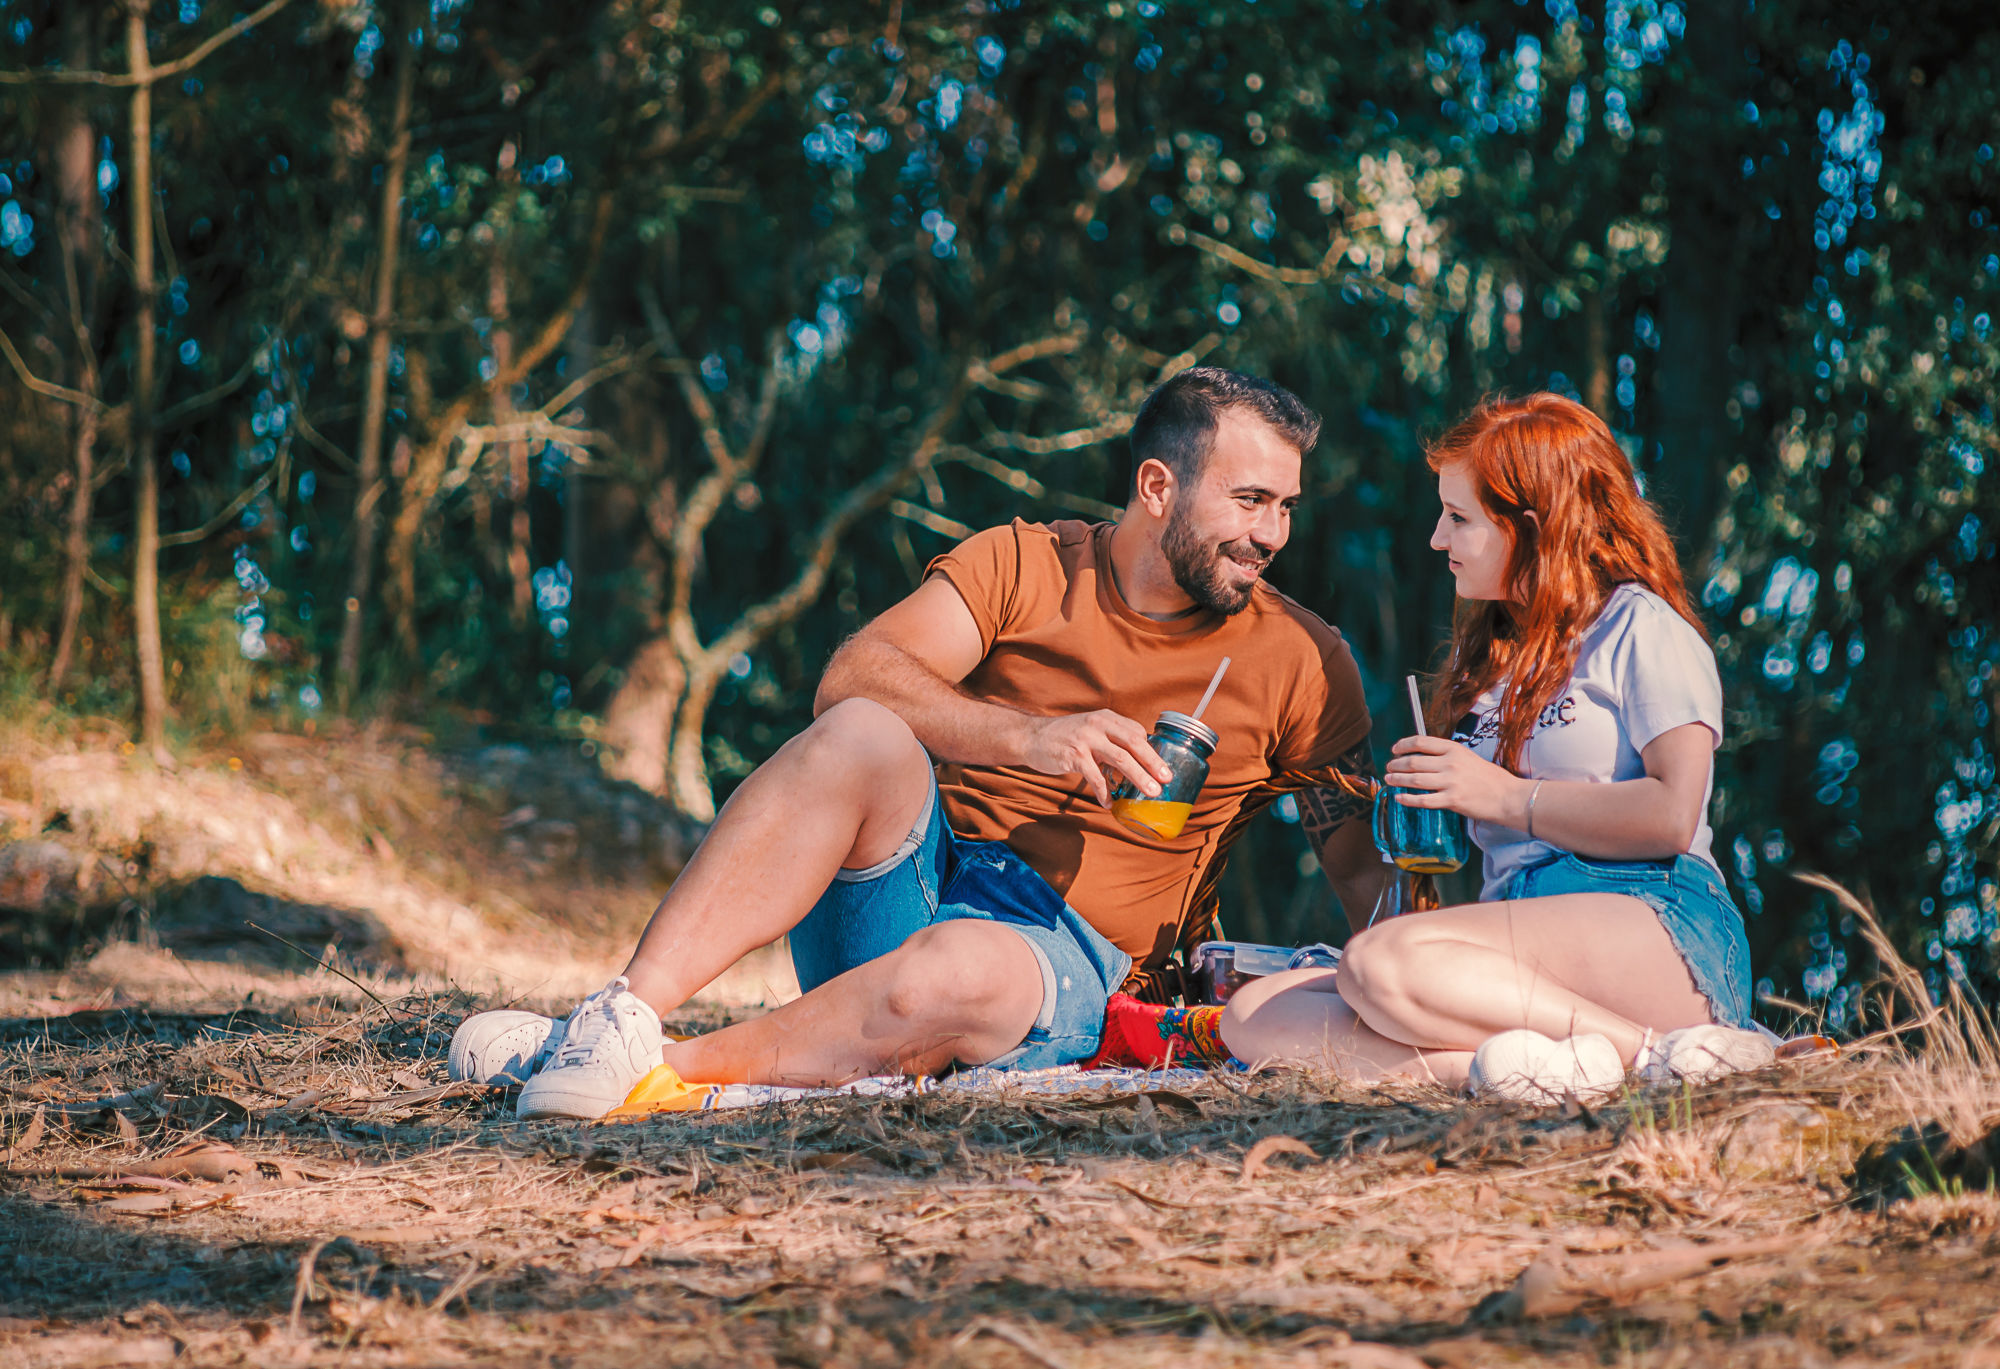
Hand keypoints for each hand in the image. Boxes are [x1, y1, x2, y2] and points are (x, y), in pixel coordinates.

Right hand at [1021, 711, 1171, 805]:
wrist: (1031, 737)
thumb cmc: (1066, 737)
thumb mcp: (1091, 730)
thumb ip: (1111, 740)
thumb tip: (1138, 763)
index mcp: (1106, 717)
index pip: (1136, 732)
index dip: (1152, 750)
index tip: (1163, 767)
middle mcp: (1098, 724)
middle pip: (1134, 743)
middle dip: (1153, 762)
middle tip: (1166, 779)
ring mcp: (1085, 738)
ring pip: (1120, 758)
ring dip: (1138, 777)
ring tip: (1150, 793)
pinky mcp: (1073, 755)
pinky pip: (1095, 777)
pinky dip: (1104, 792)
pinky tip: (1109, 804)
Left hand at [1383, 735, 1528, 824]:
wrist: (1508, 797)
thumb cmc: (1490, 778)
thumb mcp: (1468, 758)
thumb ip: (1447, 756)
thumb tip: (1422, 757)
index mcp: (1454, 749)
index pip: (1421, 742)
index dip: (1403, 745)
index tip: (1395, 749)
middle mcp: (1450, 763)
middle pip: (1413, 761)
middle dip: (1396, 764)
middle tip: (1388, 767)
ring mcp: (1450, 782)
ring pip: (1414, 779)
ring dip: (1397, 779)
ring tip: (1389, 779)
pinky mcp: (1452, 801)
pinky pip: (1423, 800)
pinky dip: (1407, 799)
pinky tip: (1399, 798)